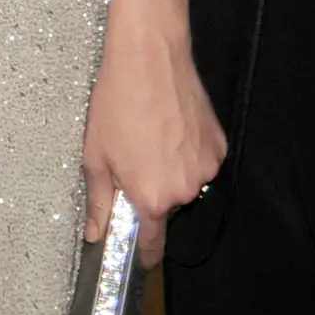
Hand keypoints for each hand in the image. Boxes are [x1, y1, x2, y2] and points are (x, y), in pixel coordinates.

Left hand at [81, 21, 225, 268]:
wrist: (150, 59)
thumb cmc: (117, 104)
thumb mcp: (96, 155)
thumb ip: (99, 201)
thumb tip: (95, 233)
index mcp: (152, 197)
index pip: (152, 243)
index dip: (143, 252)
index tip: (138, 256)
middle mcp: (185, 189)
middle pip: (166, 208)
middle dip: (150, 195)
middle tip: (132, 162)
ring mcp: (206, 168)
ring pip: (184, 185)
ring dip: (169, 173)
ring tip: (150, 139)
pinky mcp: (218, 148)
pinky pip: (199, 164)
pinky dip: (185, 155)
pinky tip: (169, 130)